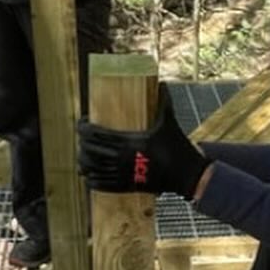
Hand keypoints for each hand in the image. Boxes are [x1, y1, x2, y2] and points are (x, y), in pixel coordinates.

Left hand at [78, 84, 206, 198]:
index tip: (83, 121)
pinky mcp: (127, 187)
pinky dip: (91, 181)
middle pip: (89, 151)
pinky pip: (101, 185)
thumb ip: (164, 102)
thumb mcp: (169, 122)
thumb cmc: (178, 147)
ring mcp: (123, 174)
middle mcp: (122, 158)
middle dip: (82, 144)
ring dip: (84, 163)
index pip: (95, 134)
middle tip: (83, 138)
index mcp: (129, 141)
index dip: (83, 128)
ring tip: (84, 156)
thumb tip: (163, 82)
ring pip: (92, 169)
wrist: (186, 174)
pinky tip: (89, 176)